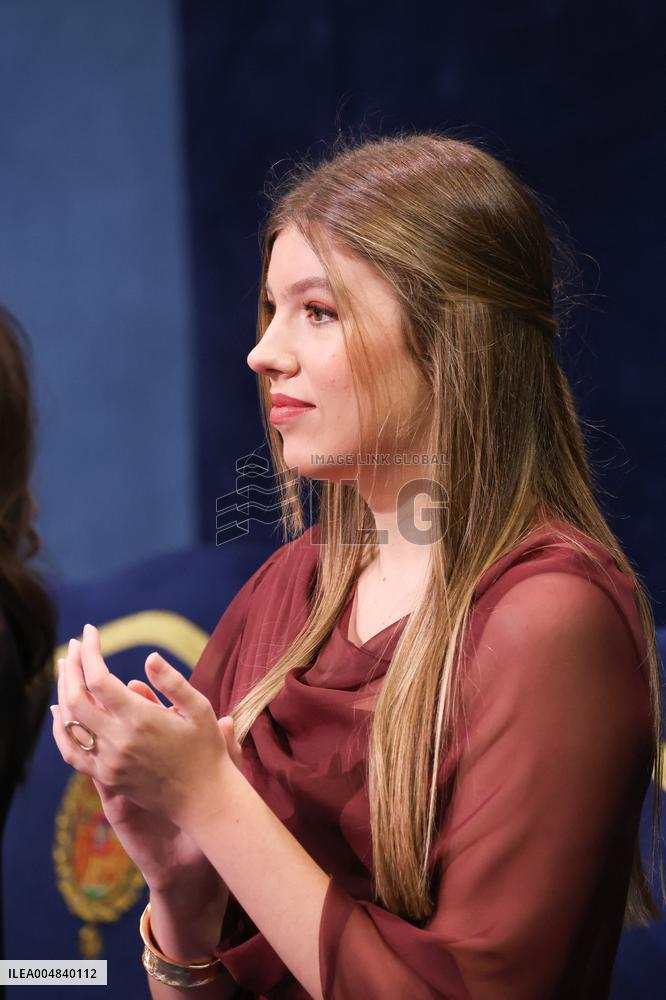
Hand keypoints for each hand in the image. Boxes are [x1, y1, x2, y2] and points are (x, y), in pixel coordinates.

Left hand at [51, 626, 244, 872]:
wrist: (203, 799)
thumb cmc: (207, 749)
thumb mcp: (199, 708)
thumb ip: (171, 681)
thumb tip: (148, 657)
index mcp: (140, 719)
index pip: (98, 678)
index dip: (90, 652)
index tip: (91, 631)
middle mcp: (118, 740)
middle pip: (76, 697)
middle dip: (72, 666)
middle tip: (76, 645)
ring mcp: (108, 762)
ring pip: (70, 722)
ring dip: (63, 691)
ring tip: (66, 668)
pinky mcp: (106, 778)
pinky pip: (72, 752)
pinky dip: (61, 729)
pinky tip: (60, 712)